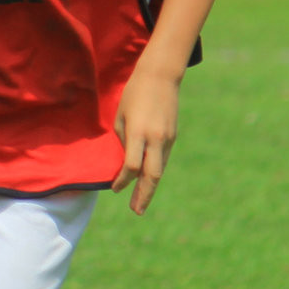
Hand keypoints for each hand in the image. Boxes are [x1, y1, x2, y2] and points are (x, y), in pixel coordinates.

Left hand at [112, 63, 181, 215]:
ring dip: (150, 188)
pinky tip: (147, 182)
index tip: (115, 189)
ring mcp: (167, 139)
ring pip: (159, 170)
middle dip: (143, 195)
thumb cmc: (134, 94)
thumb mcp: (121, 116)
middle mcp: (155, 138)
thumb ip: (123, 140)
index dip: (123, 180)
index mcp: (138, 132)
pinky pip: (163, 159)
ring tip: (141, 203)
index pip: (132, 165)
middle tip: (136, 211)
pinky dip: (154, 172)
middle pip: (152, 175)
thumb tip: (125, 161)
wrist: (161, 76)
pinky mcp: (172, 137)